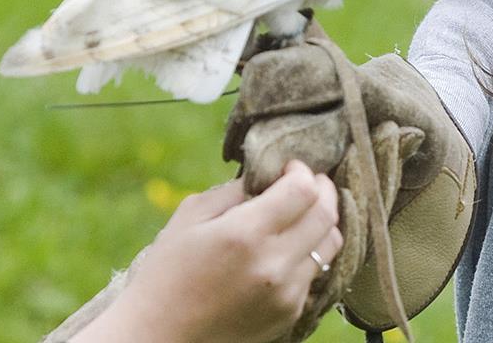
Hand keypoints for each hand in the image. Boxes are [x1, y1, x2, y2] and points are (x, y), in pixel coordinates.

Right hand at [76, 161, 341, 342]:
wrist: (162, 335)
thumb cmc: (167, 272)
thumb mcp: (190, 217)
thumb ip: (232, 191)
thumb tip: (266, 174)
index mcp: (245, 233)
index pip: (302, 190)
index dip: (301, 171)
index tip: (289, 167)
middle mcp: (274, 264)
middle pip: (326, 214)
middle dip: (322, 189)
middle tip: (308, 182)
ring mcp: (287, 293)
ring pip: (330, 244)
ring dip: (321, 221)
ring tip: (302, 213)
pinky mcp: (290, 313)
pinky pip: (315, 273)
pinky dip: (308, 253)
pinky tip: (286, 248)